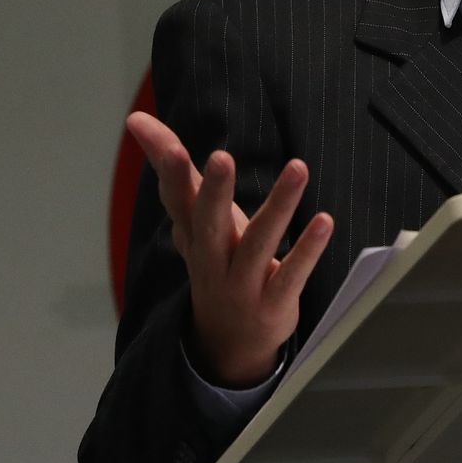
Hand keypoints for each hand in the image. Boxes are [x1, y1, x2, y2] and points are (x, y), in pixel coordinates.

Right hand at [125, 111, 332, 386]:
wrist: (225, 343)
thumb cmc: (215, 263)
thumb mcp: (195, 219)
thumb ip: (176, 171)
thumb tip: (136, 119)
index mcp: (194, 233)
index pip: (177, 196)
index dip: (168, 168)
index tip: (145, 129)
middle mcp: (212, 257)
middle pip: (209, 222)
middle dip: (214, 190)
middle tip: (220, 155)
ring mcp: (241, 283)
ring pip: (258, 243)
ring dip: (279, 205)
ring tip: (299, 167)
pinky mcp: (272, 303)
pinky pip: (291, 275)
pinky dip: (307, 250)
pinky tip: (325, 222)